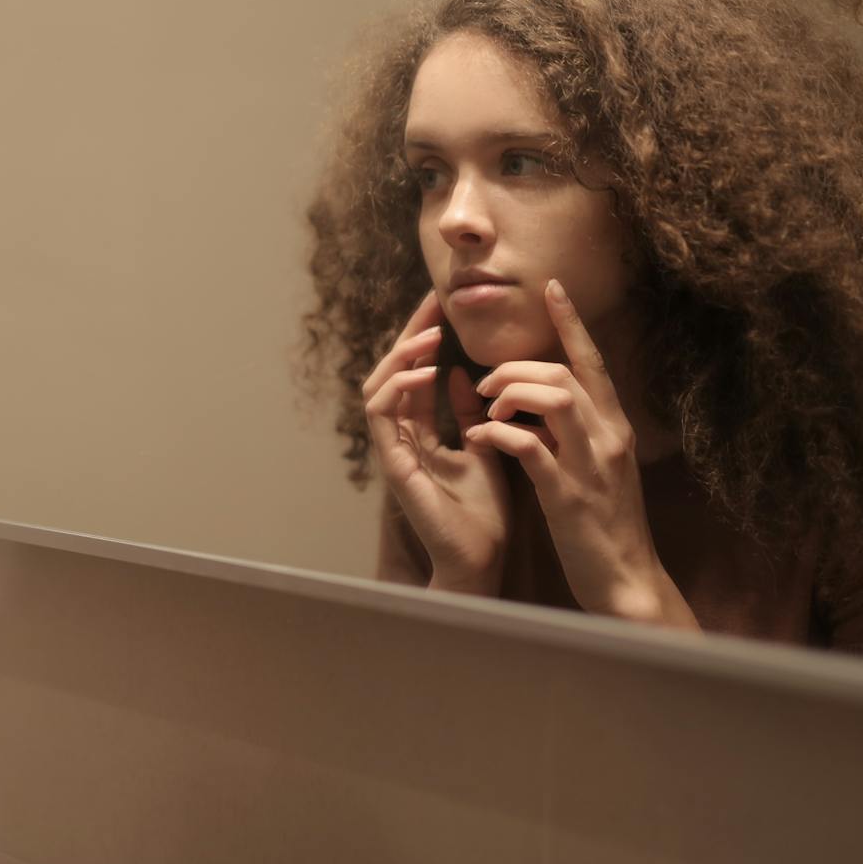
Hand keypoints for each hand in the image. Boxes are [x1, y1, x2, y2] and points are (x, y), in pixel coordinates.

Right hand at [362, 289, 510, 593]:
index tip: (444, 307)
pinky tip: (428, 371)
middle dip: (409, 335)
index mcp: (420, 433)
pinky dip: (400, 388)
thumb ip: (470, 413)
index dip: (425, 339)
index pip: (414, 374)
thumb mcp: (484, 447)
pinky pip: (383, 416)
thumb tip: (461, 374)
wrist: (482, 560)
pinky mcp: (393, 466)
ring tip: (430, 335)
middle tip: (433, 303)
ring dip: (401, 356)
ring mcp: (392, 451)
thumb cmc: (484, 514)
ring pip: (378, 388)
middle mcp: (400, 438)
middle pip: (391, 373)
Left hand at [468, 280, 695, 628]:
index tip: (552, 288)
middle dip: (518, 368)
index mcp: (614, 428)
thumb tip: (543, 398)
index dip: (572, 324)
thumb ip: (577, 431)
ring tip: (486, 409)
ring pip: (555, 397)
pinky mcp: (567, 496)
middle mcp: (608, 438)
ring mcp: (590, 465)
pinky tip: (481, 439)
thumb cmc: (605, 524)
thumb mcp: (596, 467)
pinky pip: (531, 448)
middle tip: (486, 385)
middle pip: (565, 373)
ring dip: (512, 393)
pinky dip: (501, 436)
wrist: (626, 580)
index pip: (593, 362)